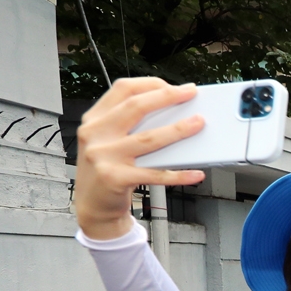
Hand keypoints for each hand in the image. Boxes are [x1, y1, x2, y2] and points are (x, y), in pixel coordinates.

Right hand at [74, 78, 206, 239]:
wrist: (92, 206)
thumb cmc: (107, 170)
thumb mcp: (108, 141)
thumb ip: (129, 125)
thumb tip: (172, 113)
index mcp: (95, 119)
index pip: (123, 90)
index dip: (151, 84)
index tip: (175, 87)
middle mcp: (96, 133)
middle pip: (136, 107)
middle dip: (167, 97)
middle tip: (191, 94)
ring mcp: (103, 155)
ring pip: (148, 138)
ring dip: (178, 130)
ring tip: (199, 124)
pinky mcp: (114, 178)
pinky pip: (154, 174)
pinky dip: (178, 175)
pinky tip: (195, 173)